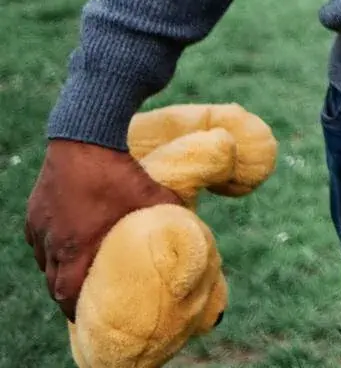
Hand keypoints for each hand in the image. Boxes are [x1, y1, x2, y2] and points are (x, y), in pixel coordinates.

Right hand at [23, 139, 181, 319]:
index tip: (88, 315)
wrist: (85, 137)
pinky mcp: (35, 211)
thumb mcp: (153, 195)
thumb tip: (193, 229)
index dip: (76, 308)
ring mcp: (41, 226)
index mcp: (77, 247)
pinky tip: (66, 243)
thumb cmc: (121, 171)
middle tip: (86, 297)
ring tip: (77, 273)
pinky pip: (39, 239)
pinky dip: (52, 247)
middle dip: (69, 292)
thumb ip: (171, 215)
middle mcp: (53, 242)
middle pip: (53, 282)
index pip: (67, 293)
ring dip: (59, 269)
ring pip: (45, 261)